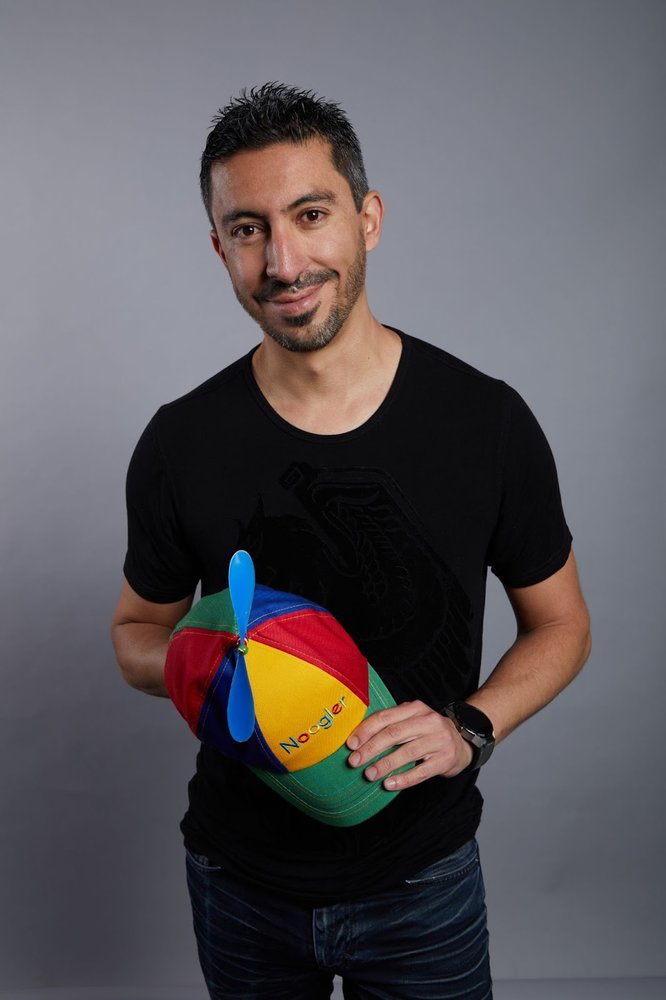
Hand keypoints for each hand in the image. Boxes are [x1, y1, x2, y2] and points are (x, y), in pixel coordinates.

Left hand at [346, 700, 473, 790]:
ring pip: (407, 753)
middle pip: (394, 734)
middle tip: (354, 762)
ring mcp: (439, 740)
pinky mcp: (445, 759)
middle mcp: (428, 721)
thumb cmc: (427, 732)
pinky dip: (404, 779)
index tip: (350, 744)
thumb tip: (358, 740)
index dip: (366, 731)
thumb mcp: (412, 720)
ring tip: (369, 774)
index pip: (386, 717)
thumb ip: (390, 725)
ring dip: (385, 765)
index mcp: (415, 708)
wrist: (462, 742)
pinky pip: (421, 771)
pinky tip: (389, 784)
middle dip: (371, 748)